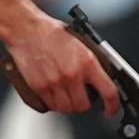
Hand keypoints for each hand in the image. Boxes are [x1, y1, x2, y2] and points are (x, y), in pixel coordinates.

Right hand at [4, 11, 120, 115]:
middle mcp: (72, 74)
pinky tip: (53, 92)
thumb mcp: (80, 42)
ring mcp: (54, 82)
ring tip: (65, 93)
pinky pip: (50, 106)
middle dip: (84, 104)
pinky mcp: (39, 87)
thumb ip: (91, 62)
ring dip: (68, 105)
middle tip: (81, 96)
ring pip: (66, 108)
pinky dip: (53, 103)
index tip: (111, 109)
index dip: (113, 105)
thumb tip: (100, 77)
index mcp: (87, 62)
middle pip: (83, 106)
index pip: (108, 91)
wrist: (26, 29)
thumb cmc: (50, 32)